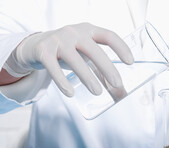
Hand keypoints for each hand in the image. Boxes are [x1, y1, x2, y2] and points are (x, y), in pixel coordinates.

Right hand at [5, 23, 133, 96]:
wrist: (35, 46)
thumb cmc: (69, 52)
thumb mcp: (85, 54)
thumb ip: (101, 70)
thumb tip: (121, 93)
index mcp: (89, 30)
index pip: (109, 36)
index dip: (121, 48)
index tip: (130, 62)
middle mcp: (74, 32)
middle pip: (94, 50)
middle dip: (107, 68)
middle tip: (117, 84)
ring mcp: (58, 40)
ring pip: (75, 60)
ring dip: (87, 77)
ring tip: (97, 92)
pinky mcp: (43, 51)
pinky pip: (53, 68)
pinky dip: (62, 81)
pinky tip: (70, 93)